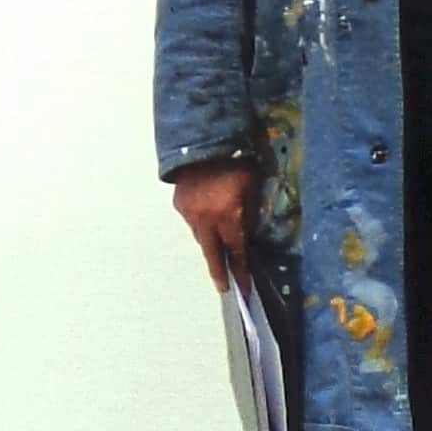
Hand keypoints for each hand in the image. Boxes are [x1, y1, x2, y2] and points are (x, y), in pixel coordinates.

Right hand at [170, 162, 252, 286]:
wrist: (202, 142)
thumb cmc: (236, 163)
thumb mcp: (251, 188)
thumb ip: (247, 214)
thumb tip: (244, 233)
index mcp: (228, 216)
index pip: (236, 251)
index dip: (240, 271)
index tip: (244, 288)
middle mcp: (207, 220)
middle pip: (213, 254)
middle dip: (219, 273)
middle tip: (223, 287)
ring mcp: (190, 213)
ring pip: (201, 238)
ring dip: (211, 243)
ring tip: (218, 247)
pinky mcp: (180, 205)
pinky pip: (192, 222)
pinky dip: (201, 224)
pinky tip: (207, 218)